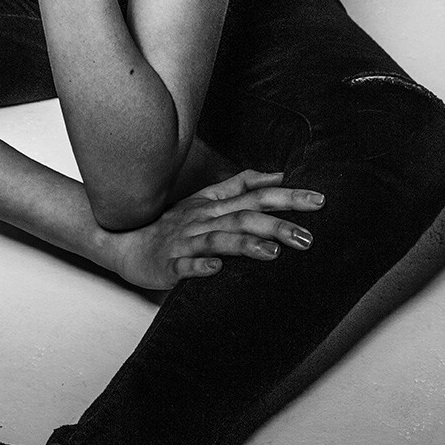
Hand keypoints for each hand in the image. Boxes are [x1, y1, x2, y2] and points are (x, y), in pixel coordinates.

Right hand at [101, 168, 324, 290]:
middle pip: (243, 218)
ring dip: (245, 245)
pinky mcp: (168, 265)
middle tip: (308, 237)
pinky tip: (217, 268)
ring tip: (273, 253)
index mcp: (213, 206)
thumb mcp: (204, 200)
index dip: (286, 197)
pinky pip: (185, 266)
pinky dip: (201, 265)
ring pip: (218, 240)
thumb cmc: (171, 225)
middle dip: (276, 225)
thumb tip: (277, 176)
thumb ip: (240, 186)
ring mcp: (185, 242)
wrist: (125, 244)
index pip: (255, 197)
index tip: (319, 201)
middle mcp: (202, 220)